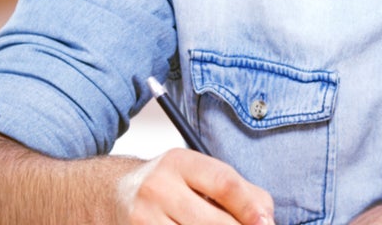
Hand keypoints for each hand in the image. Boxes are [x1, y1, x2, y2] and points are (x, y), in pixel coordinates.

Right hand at [114, 149, 274, 224]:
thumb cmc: (169, 185)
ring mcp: (145, 218)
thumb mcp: (198, 174)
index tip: (267, 222)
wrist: (114, 195)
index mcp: (180, 162)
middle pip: (214, 222)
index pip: (224, 183)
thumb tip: (267, 218)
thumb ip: (238, 190)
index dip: (250, 207)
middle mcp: (158, 188)